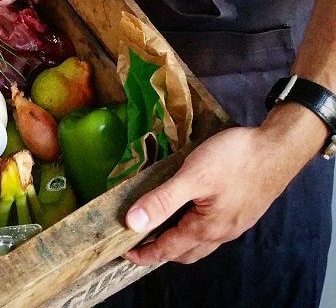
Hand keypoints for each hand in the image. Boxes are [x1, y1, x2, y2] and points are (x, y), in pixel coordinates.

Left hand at [123, 108, 324, 264]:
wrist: (278, 148)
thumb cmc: (235, 160)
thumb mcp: (193, 177)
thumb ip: (162, 201)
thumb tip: (132, 223)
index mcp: (206, 229)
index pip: (168, 250)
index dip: (144, 253)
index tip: (124, 252)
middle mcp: (221, 232)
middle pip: (184, 251)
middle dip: (160, 250)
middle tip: (138, 239)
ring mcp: (233, 222)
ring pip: (199, 241)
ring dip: (177, 239)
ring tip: (158, 223)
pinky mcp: (240, 209)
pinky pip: (211, 227)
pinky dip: (192, 225)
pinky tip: (187, 207)